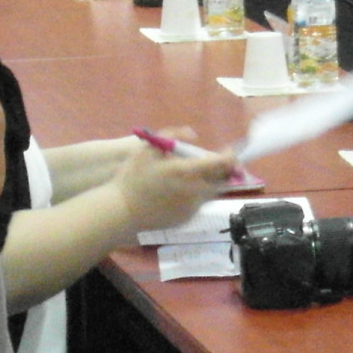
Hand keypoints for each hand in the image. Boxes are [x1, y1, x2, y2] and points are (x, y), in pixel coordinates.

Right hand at [113, 139, 236, 229]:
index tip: (229, 150)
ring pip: (211, 192)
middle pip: (222, 180)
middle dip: (224, 170)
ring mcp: (192, 207)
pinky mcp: (187, 219)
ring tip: (195, 176)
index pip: (220, 164)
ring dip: (210, 182)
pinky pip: (199, 204)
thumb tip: (193, 133)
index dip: (230, 156)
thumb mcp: (147, 149)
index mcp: (186, 172)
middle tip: (217, 162)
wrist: (122, 212)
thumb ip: (172, 134)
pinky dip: (197, 195)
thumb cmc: (132, 178)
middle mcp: (194, 191)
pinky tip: (181, 191)